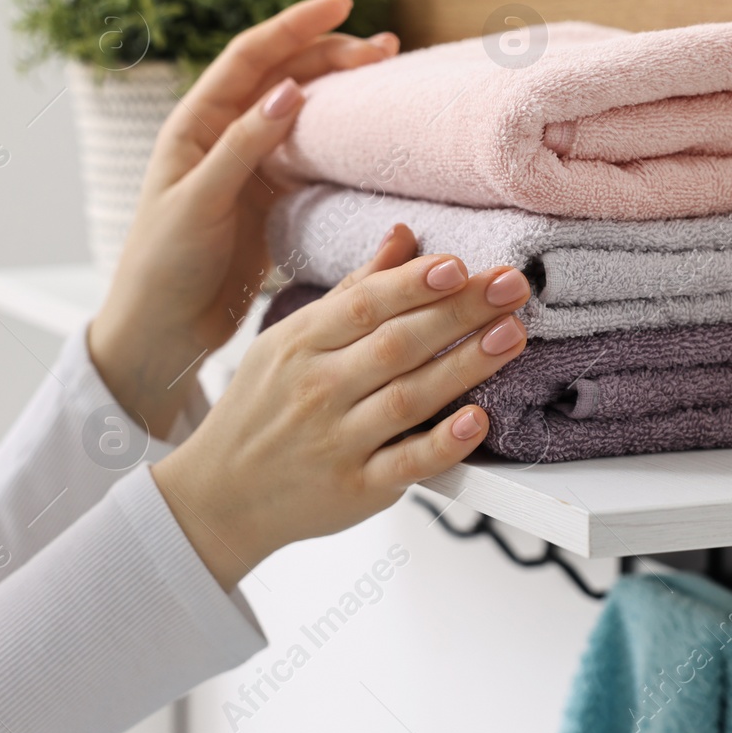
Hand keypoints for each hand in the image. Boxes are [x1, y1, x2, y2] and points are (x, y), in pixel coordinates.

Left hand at [87, 0, 398, 434]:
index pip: (251, 56)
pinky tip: (375, 137)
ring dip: (345, 93)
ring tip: (389, 77)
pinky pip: (314, 156)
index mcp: (196, 124)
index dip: (295, 25)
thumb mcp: (198, 203)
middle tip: (387, 49)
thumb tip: (291, 90)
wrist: (163, 331)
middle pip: (286, 76)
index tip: (341, 3)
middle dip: (334, 55)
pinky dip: (345, 141)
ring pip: (306, 112)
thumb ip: (242, 148)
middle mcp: (224, 136)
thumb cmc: (163, 266)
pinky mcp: (271, 200)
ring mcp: (251, 167)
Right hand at [151, 225, 531, 589]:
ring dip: (465, 365)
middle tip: (511, 287)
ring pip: (410, 397)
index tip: (460, 265)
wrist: (220, 495)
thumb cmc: (261, 409)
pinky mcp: (358, 489)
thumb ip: (352, 291)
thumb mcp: (287, 341)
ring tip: (512, 335)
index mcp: (299, 344)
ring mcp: (337, 441)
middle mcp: (318, 389)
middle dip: (460, 312)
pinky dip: (444, 443)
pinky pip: (407, 464)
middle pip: (396, 343)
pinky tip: (477, 420)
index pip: (364, 305)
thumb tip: (404, 236)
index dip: (413, 283)